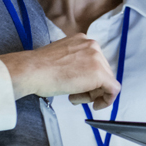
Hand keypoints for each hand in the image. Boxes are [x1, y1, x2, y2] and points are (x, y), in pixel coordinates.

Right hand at [0, 34, 120, 110]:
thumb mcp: (62, 59)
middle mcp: (93, 46)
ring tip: (74, 97)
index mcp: (83, 40)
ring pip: (106, 81)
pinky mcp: (100, 73)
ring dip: (92, 94)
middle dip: (91, 88)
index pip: (95, 63)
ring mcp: (98, 58)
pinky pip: (113, 89)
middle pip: (103, 72)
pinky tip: (95, 105)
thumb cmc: (39, 68)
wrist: (32, 71)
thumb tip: (84, 77)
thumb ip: (76, 63)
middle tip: (75, 95)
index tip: (80, 88)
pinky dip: (107, 100)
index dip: (89, 79)